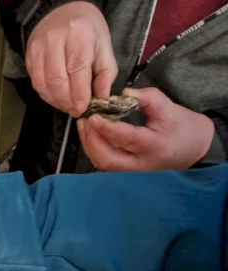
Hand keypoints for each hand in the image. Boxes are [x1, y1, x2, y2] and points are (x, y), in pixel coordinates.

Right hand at [25, 2, 117, 115]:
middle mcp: (55, 41)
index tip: (84, 108)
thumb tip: (102, 96)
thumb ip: (106, 72)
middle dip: (67, 101)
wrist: (62, 12)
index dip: (80, 94)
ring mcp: (39, 48)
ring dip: (56, 101)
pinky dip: (46, 95)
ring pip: (44, 84)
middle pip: (58, 80)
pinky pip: (36, 82)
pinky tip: (56, 98)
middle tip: (76, 110)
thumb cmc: (87, 30)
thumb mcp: (104, 46)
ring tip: (67, 106)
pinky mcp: (28, 56)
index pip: (77, 71)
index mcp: (79, 36)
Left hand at [78, 87, 215, 170]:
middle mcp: (140, 163)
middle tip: (84, 120)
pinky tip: (90, 135)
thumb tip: (123, 93)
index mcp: (154, 146)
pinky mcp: (125, 171)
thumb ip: (148, 98)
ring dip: (89, 145)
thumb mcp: (170, 108)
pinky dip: (94, 149)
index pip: (126, 139)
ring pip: (103, 163)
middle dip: (91, 140)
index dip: (107, 128)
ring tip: (83, 125)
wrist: (194, 150)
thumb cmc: (182, 127)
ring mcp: (131, 170)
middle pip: (107, 159)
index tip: (94, 115)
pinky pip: (104, 162)